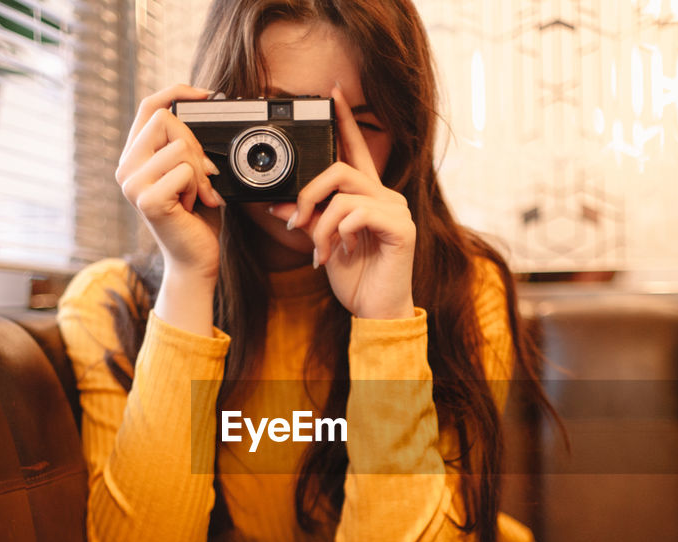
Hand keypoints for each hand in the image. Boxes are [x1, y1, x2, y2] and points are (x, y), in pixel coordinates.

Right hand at [115, 84, 225, 288]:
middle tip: (204, 176)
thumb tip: (203, 108)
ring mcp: (133, 184)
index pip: (150, 106)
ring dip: (200, 173)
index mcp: (135, 156)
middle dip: (196, 145)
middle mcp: (126, 167)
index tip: (207, 94)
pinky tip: (193, 206)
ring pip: (179, 147)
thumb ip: (187, 144)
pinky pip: (184, 172)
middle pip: (166, 120)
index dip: (177, 92)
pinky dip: (199, 189)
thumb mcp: (192, 172)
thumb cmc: (197, 217)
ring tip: (196, 195)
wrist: (196, 259)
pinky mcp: (147, 200)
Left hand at [270, 86, 415, 319]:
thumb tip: (277, 205)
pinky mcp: (401, 229)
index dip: (345, 120)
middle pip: (340, 170)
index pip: (356, 149)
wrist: (376, 311)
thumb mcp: (323, 243)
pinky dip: (338, 233)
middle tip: (294, 222)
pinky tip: (339, 252)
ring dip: (320, 223)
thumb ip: (307, 220)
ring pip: (344, 193)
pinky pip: (357, 214)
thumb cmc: (356, 279)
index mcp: (368, 195)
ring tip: (318, 251)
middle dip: (308, 194)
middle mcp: (385, 196)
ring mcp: (396, 211)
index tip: (332, 94)